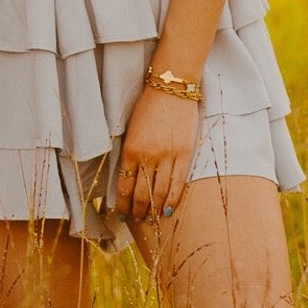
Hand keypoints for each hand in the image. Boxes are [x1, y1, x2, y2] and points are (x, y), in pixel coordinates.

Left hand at [116, 87, 199, 221]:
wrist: (172, 88)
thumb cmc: (148, 107)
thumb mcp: (130, 130)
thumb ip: (129, 155)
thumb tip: (128, 182)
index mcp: (130, 150)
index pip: (124, 187)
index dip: (123, 205)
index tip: (122, 214)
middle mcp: (148, 156)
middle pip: (142, 194)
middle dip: (137, 211)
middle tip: (136, 219)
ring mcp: (168, 156)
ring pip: (160, 193)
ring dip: (154, 210)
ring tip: (151, 217)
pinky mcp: (185, 154)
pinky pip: (178, 184)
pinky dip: (172, 200)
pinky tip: (167, 210)